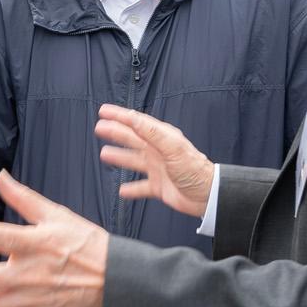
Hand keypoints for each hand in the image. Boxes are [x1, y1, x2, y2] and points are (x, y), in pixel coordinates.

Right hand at [96, 105, 213, 218]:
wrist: (207, 195)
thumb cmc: (194, 170)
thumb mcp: (173, 148)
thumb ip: (153, 133)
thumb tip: (134, 119)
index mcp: (162, 139)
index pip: (137, 123)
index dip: (120, 116)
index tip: (104, 111)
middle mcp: (158, 152)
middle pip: (132, 139)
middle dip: (116, 132)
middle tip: (99, 128)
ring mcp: (157, 169)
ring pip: (133, 161)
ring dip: (119, 157)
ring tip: (104, 154)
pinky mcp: (158, 187)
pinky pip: (140, 187)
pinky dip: (130, 189)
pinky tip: (121, 190)